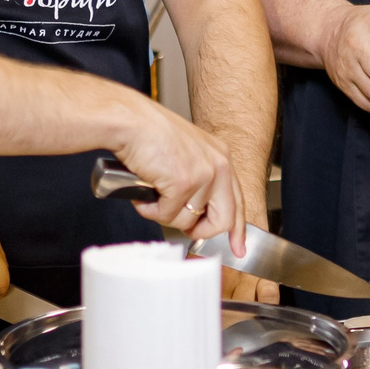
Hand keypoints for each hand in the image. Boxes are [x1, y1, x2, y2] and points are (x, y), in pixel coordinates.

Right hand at [108, 93, 240, 244]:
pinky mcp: (183, 183)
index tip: (238, 247)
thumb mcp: (187, 154)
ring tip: (151, 193)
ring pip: (187, 221)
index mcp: (221, 158)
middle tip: (183, 228)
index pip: (238, 201)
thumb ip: (200, 181)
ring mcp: (203, 175)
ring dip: (163, 214)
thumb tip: (196, 213)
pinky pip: (166, 215)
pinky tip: (143, 191)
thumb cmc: (150, 134)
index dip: (237, 229)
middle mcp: (219, 166)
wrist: (131, 121)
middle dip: (200, 231)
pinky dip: (149, 209)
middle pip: (223, 220)